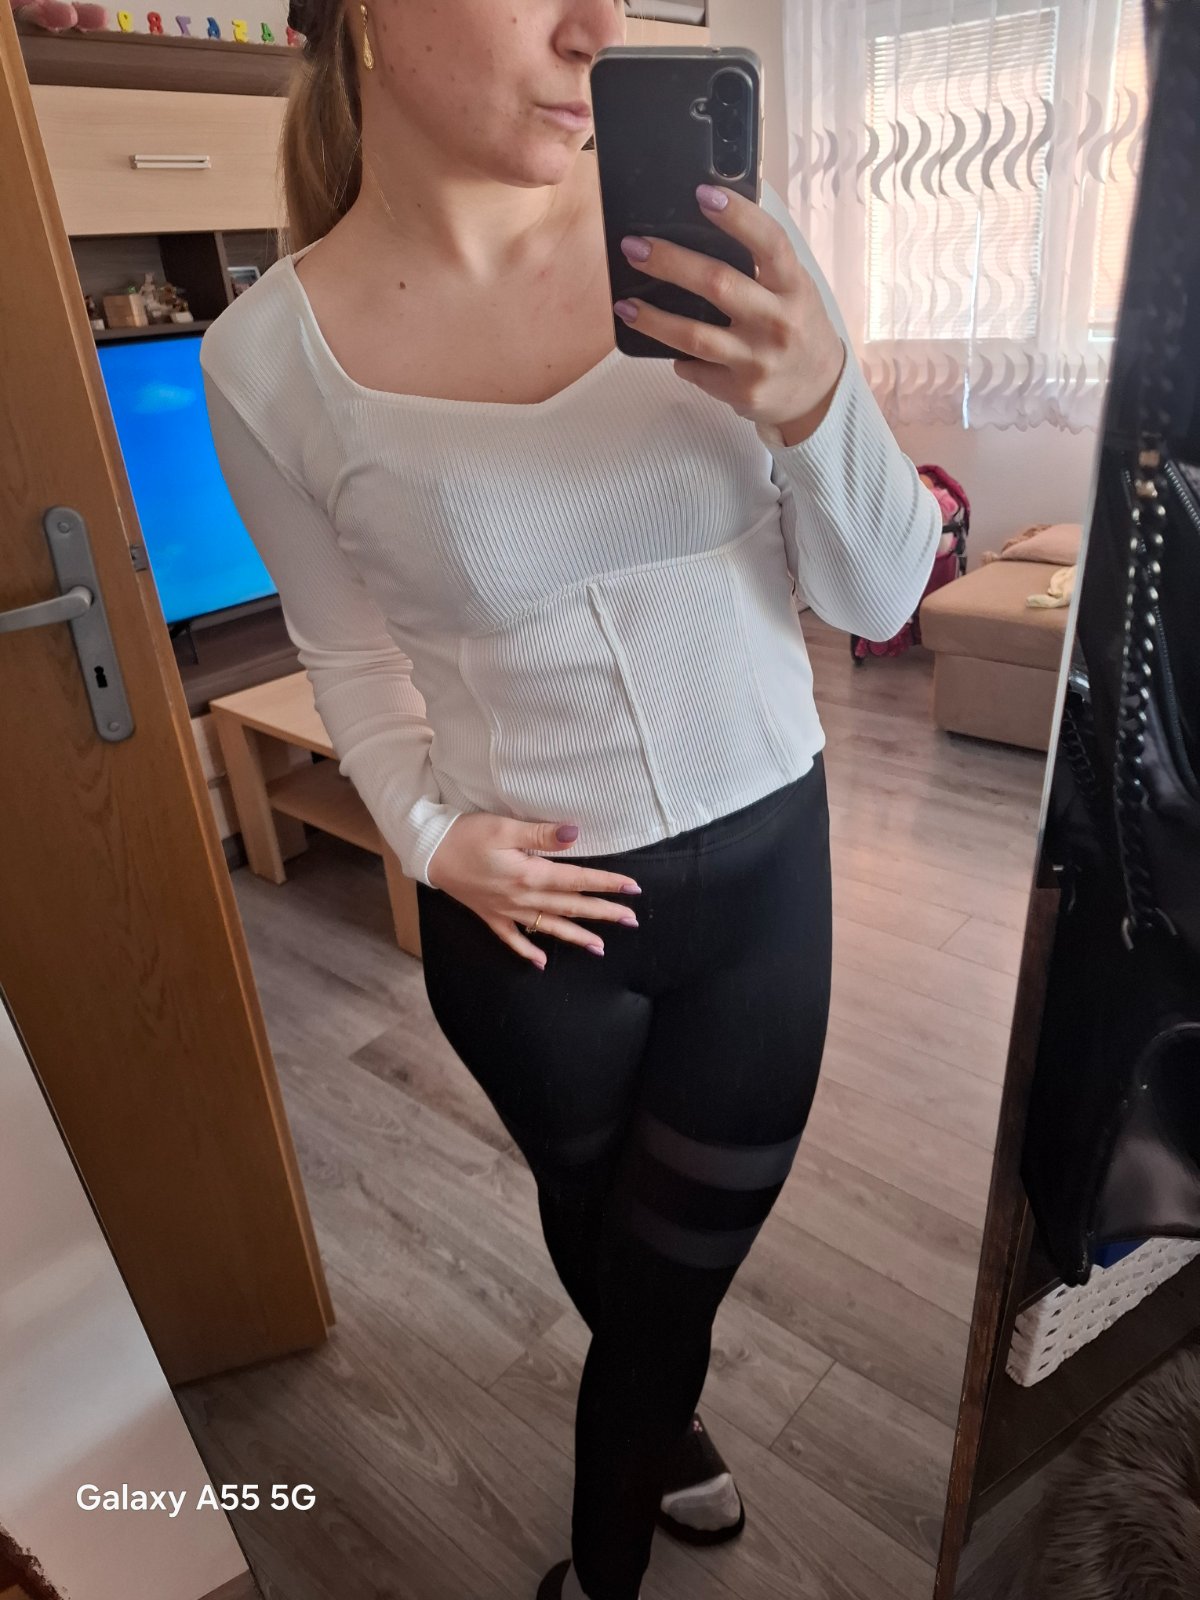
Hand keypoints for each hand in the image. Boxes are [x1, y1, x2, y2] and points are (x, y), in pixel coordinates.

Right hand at [425, 812, 641, 969]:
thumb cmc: (466, 834)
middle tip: (631, 920)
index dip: (606, 883)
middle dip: (602, 913)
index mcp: (529, 874)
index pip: (577, 880)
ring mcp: (506, 910)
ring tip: (600, 948)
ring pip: (548, 926)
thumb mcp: (505, 827)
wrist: (429, 851)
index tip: (632, 890)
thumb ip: (541, 834)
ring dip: (575, 936)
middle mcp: (522, 897)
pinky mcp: (490, 915)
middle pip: (570, 906)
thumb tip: (575, 834)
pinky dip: (527, 950)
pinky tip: (542, 962)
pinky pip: (512, 938)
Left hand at [613, 183, 846, 446]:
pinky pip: (695, 369)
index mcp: (794, 287)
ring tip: (624, 305)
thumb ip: (762, 265)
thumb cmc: (798, 328)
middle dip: (669, 262)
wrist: (819, 391)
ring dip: (652, 319)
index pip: (769, 243)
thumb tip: (706, 224)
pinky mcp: (741, 391)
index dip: (738, 216)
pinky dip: (678, 357)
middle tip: (634, 247)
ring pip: (694, 336)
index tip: (704, 193)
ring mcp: (759, 360)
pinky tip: (668, 347)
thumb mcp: (793, 290)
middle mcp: (778, 322)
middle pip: (717, 284)